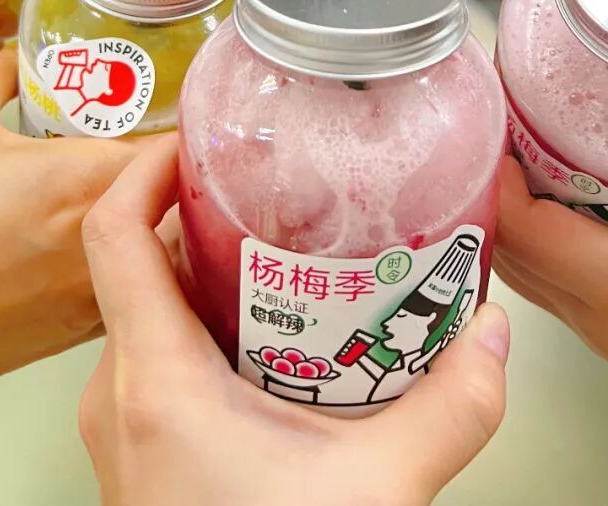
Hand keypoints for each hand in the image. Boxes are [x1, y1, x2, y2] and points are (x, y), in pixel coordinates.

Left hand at [80, 139, 508, 505]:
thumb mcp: (379, 490)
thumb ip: (450, 406)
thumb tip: (494, 336)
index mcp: (154, 382)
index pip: (113, 235)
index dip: (143, 167)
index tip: (190, 136)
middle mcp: (118, 396)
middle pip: (134, 264)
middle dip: (197, 216)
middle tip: (264, 188)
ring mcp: (121, 427)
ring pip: (145, 311)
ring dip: (203, 272)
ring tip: (276, 251)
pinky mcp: (139, 452)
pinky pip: (155, 356)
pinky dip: (202, 323)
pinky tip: (269, 335)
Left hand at [493, 64, 607, 505]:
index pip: (523, 229)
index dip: (496, 171)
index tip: (500, 117)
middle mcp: (602, 317)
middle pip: (510, 246)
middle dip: (496, 180)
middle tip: (510, 117)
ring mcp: (607, 336)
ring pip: (527, 270)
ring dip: (517, 212)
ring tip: (532, 147)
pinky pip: (557, 285)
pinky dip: (547, 241)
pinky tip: (576, 201)